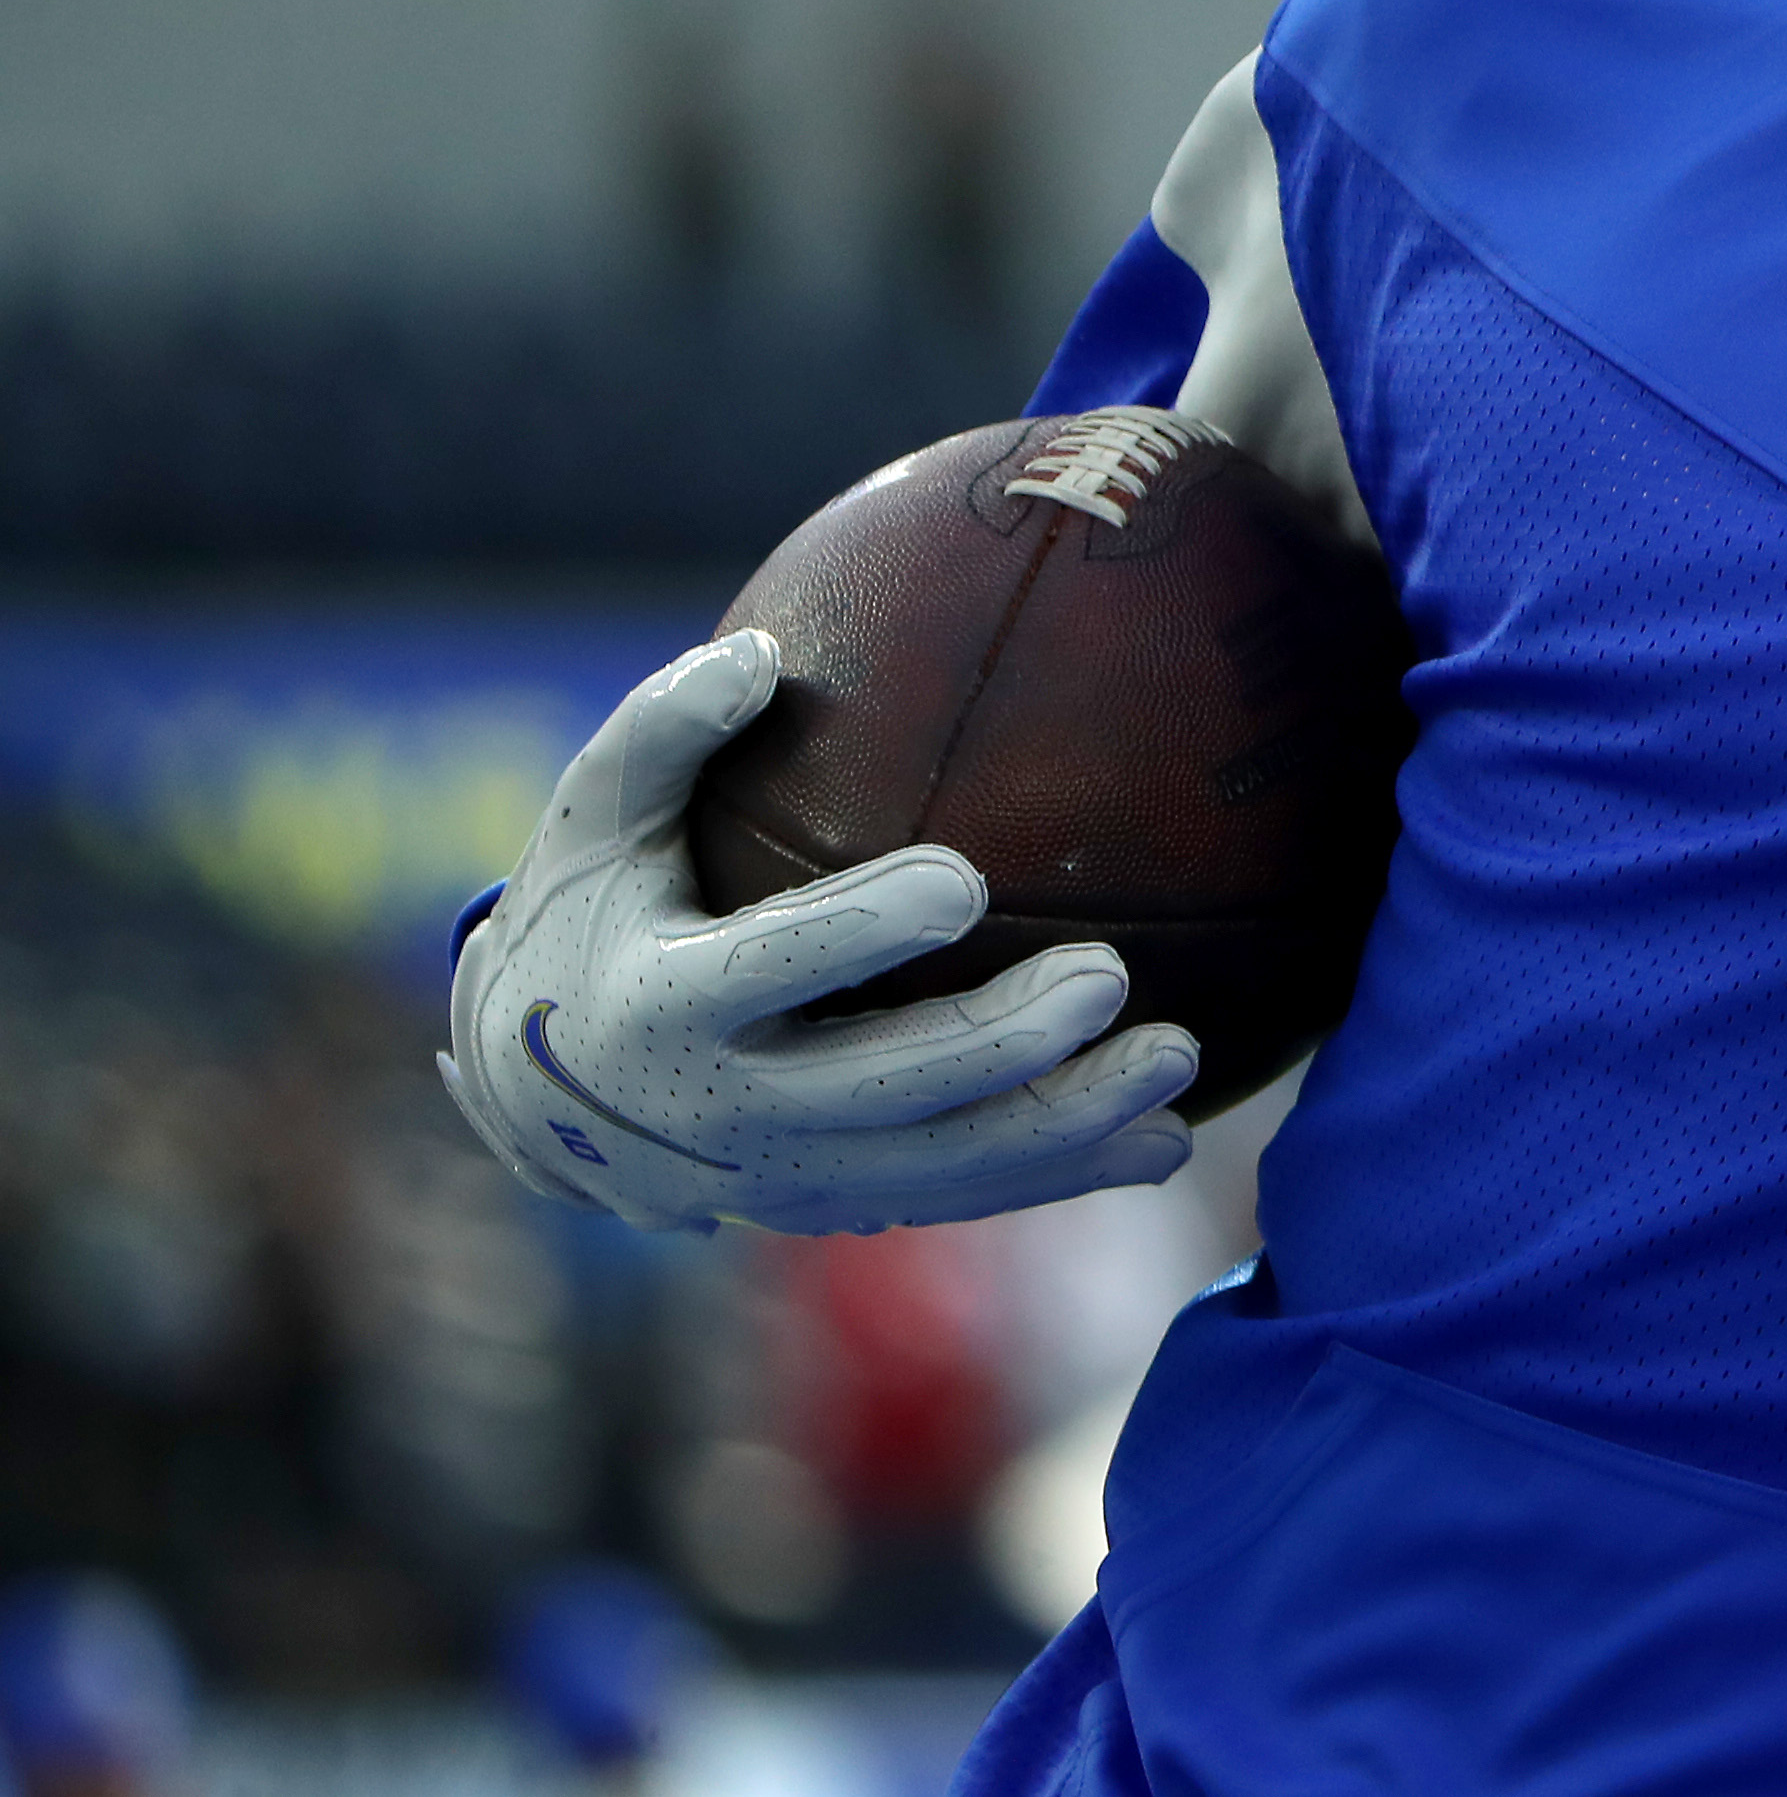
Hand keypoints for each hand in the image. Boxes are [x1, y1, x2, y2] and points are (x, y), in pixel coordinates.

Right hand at [441, 631, 1196, 1233]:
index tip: (965, 880)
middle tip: (1108, 975)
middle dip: (1001, 1041)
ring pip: (943, 1169)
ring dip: (1066, 1124)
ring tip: (1180, 1059)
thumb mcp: (589, 818)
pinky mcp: (833, 1209)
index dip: (863, 932)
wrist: (530, 1098)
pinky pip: (959, 1200)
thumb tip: (760, 654)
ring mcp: (783, 1180)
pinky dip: (1061, 1177)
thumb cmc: (584, 915)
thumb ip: (664, 731)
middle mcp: (722, 1113)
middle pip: (883, 1089)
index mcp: (659, 1005)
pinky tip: (1165, 1142)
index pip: (774, 968)